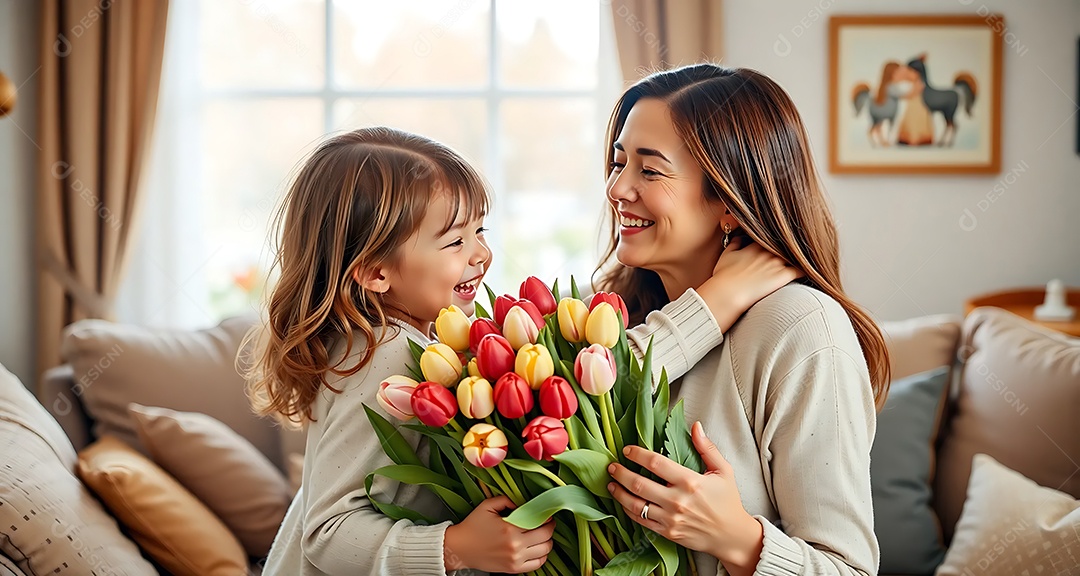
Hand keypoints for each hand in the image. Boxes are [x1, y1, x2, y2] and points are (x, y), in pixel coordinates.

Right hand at [443, 496, 554, 572]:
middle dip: (550, 528)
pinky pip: (537, 564)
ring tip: (543, 536)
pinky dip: (542, 556)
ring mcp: (515, 559)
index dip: (547, 518)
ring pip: (545, 551)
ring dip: (547, 542)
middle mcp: (515, 546)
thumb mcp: (488, 506)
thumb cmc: (473, 526)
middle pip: (545, 537)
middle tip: (548, 523)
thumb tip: (523, 503)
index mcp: (510, 529)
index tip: (547, 515)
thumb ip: (507, 500)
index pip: (539, 523)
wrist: (460, 548)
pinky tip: (538, 549)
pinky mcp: (513, 569)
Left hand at [606, 422, 762, 574]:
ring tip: (610, 483)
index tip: (627, 450)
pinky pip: (641, 521)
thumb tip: (695, 426)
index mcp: (690, 482)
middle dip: (621, 473)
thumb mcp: (723, 471)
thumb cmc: (728, 502)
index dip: (637, 454)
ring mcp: (670, 518)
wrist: (731, 536)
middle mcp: (677, 501)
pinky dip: (628, 510)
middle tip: (612, 466)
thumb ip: (707, 448)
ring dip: (619, 493)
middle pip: (639, 483)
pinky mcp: (667, 532)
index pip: (656, 463)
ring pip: (635, 504)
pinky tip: (623, 502)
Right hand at [697, 235, 802, 332]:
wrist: (728, 292)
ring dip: (802, 255)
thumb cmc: (724, 276)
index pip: (771, 236)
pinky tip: (815, 270)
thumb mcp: (725, 256)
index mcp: (755, 245)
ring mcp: (777, 263)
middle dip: (792, 244)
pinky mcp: (783, 276)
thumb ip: (733, 244)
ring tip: (812, 256)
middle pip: (786, 244)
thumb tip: (737, 238)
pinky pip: (801, 270)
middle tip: (801, 243)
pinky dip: (808, 269)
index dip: (777, 239)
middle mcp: (768, 251)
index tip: (781, 240)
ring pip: (795, 255)